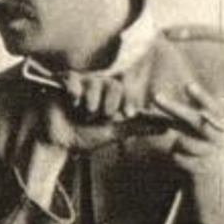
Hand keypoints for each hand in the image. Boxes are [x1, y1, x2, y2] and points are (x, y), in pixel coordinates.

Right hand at [36, 66, 160, 151]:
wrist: (57, 143)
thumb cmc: (84, 137)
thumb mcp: (114, 133)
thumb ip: (138, 127)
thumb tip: (166, 126)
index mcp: (109, 96)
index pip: (124, 90)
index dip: (128, 101)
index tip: (128, 115)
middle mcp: (96, 87)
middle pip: (113, 85)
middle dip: (109, 104)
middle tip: (100, 117)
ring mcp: (79, 84)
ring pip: (95, 83)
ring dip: (92, 102)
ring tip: (83, 114)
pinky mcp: (62, 84)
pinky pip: (73, 79)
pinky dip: (75, 91)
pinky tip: (72, 102)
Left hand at [154, 82, 223, 223]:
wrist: (214, 197)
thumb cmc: (203, 164)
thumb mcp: (201, 142)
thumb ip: (186, 124)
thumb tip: (163, 104)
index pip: (213, 110)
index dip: (201, 98)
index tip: (188, 84)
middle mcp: (222, 140)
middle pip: (195, 120)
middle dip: (175, 108)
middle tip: (155, 96)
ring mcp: (214, 156)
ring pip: (183, 141)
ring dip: (178, 146)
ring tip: (189, 155)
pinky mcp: (203, 170)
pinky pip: (178, 157)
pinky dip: (177, 160)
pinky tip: (187, 167)